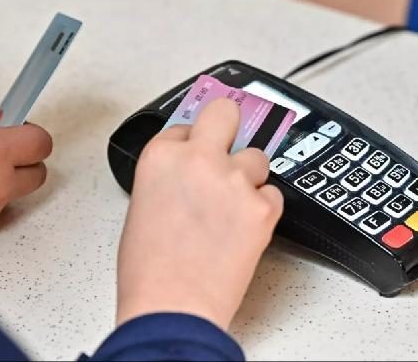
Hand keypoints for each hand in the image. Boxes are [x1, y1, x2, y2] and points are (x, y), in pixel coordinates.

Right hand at [116, 99, 282, 329]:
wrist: (173, 306)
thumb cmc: (150, 270)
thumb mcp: (142, 208)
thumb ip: (168, 178)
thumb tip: (187, 175)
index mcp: (161, 157)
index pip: (185, 125)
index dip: (192, 142)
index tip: (197, 152)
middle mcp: (199, 160)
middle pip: (227, 111)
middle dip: (229, 124)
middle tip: (230, 140)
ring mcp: (235, 181)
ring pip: (258, 157)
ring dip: (250, 176)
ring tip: (233, 207)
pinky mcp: (262, 207)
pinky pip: (274, 194)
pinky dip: (264, 208)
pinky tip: (245, 227)